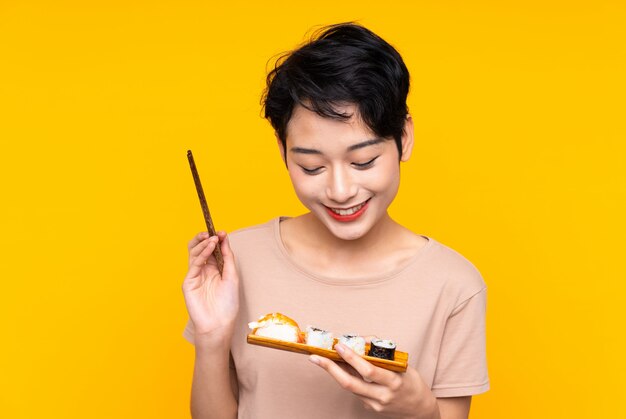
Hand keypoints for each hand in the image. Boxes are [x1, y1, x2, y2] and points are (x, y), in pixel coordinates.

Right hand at [182, 231, 238, 343]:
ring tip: (212, 238)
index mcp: (214, 269)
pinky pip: (194, 264)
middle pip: (199, 248)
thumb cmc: (227, 303)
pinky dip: (202, 253)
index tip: (222, 232)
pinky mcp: (188, 282)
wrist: (220, 323)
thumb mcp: (232, 276)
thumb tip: (224, 238)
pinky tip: (209, 247)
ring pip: (194, 253)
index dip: (216, 239)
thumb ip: (228, 257)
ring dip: (203, 243)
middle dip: (204, 238)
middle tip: (211, 232)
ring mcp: (195, 276)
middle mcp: (204, 270)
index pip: (212, 249)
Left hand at [309, 343, 438, 417]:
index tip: (339, 346)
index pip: (368, 370)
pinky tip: (339, 368)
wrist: (419, 410)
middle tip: (316, 356)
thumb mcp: (402, 364)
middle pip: (350, 383)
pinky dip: (346, 378)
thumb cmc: (411, 382)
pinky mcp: (370, 408)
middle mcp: (383, 395)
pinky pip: (355, 391)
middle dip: (330, 368)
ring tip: (322, 359)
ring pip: (349, 387)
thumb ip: (382, 353)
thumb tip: (361, 340)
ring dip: (334, 372)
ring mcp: (375, 404)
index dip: (352, 358)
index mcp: (394, 381)